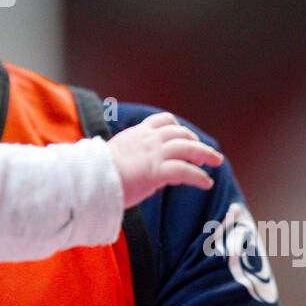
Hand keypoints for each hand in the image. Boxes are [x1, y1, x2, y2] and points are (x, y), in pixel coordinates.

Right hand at [107, 112, 223, 205]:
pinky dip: (199, 176)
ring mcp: (153, 154)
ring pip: (187, 147)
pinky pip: (185, 171)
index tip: (184, 137)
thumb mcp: (116, 157)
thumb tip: (144, 173)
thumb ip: (132, 159)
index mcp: (137, 134)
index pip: (163, 121)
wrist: (90, 179)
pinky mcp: (156, 171)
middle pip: (180, 133)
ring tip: (216, 162)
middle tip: (207, 153)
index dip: (178, 128)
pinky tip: (206, 183)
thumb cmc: (98, 173)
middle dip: (196, 141)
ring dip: (205, 154)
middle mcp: (148, 140)